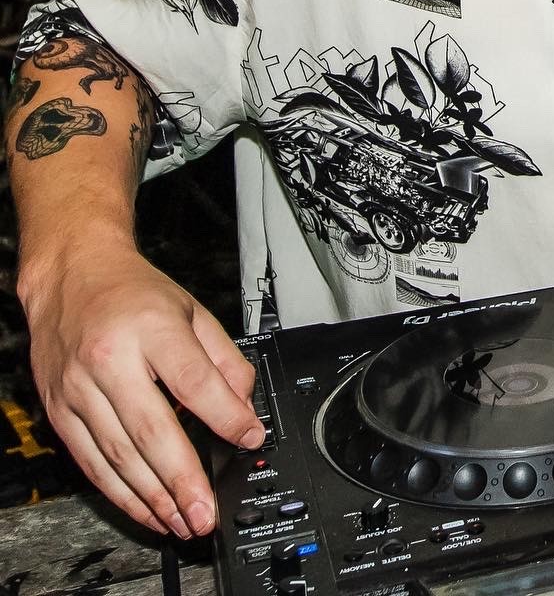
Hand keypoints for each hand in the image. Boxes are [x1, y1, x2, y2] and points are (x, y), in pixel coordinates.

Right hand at [23, 243, 263, 537]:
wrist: (72, 275)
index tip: (250, 439)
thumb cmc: (133, 292)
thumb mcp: (191, 310)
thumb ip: (223, 359)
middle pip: (152, 429)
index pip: (194, 380)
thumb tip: (245, 409)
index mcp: (150, 327)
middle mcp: (110, 358)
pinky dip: (120, 493)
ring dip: (153, 498)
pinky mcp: (59, 411)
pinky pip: (91, 462)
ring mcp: (78, 388)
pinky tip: (145, 509)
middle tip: (206, 512)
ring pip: (119, 456)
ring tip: (182, 521)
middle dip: (183, 479)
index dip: (225, 416)